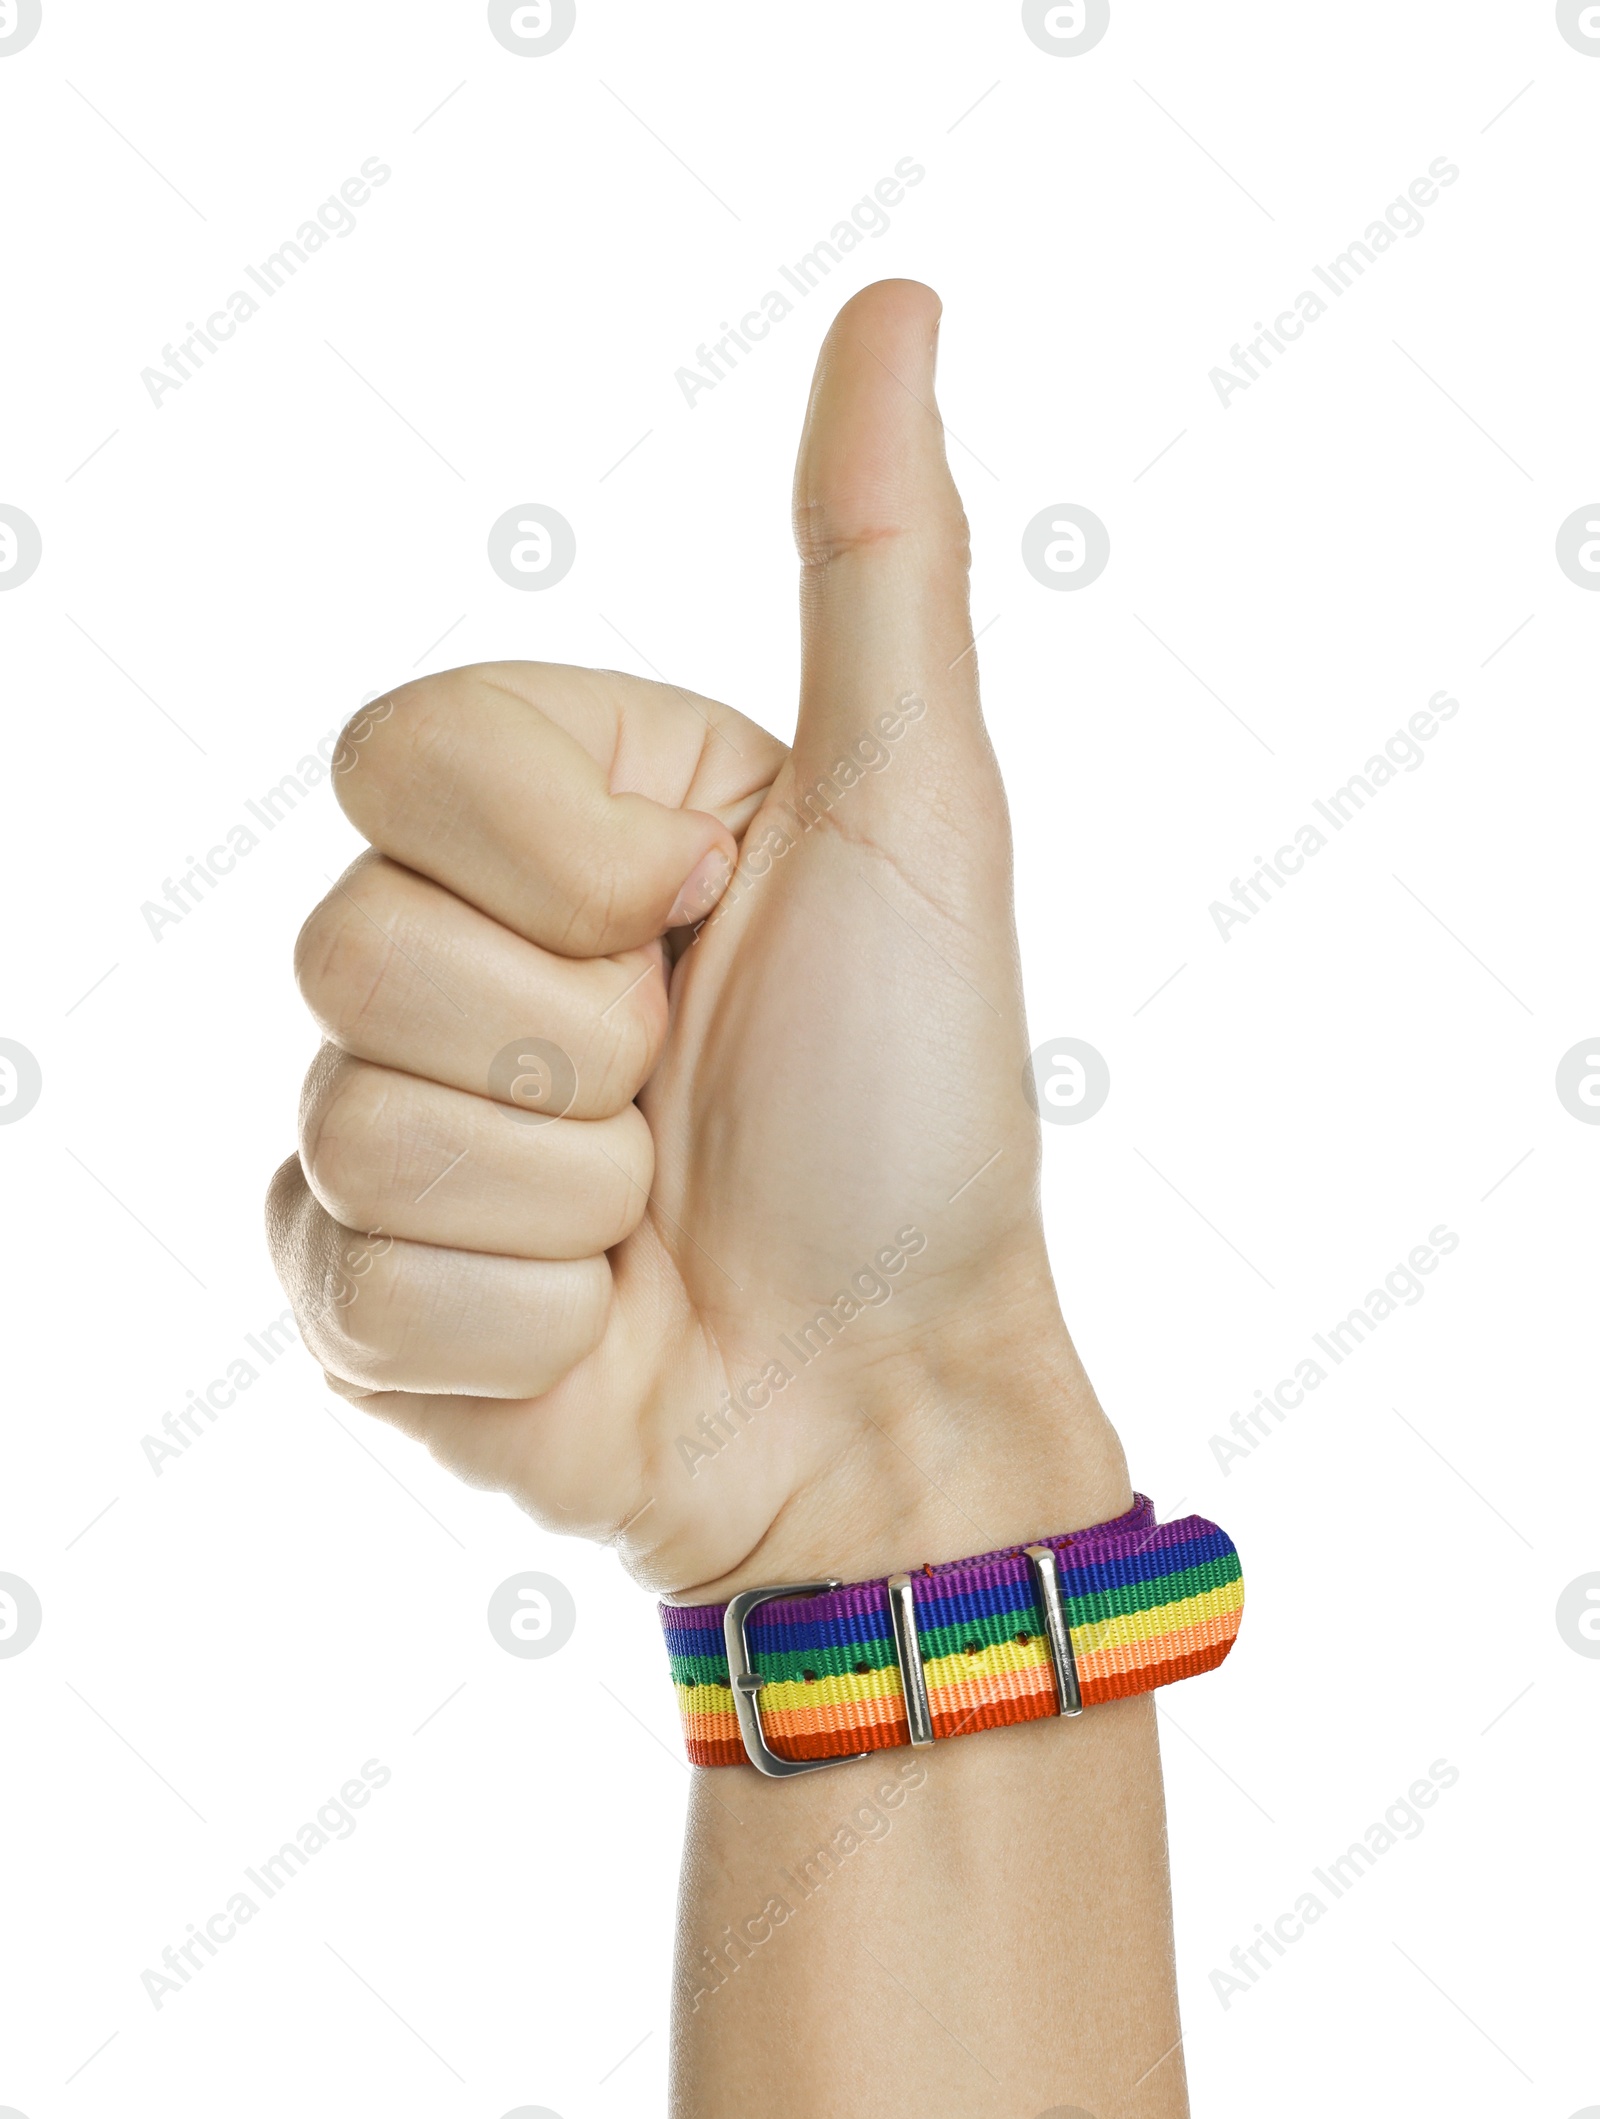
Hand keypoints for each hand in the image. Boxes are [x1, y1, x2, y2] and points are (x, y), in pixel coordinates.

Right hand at [267, 280, 1128, 1598]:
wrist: (890, 1391)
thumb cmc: (914, 1118)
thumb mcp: (915, 822)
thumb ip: (875, 569)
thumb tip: (897, 304)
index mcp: (547, 826)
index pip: (398, 754)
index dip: (569, 861)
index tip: (707, 925)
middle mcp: (437, 963)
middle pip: (347, 937)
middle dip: (571, 1047)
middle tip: (680, 1100)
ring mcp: (379, 1136)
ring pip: (349, 1116)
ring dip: (560, 1200)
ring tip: (650, 1227)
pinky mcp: (352, 1299)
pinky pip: (350, 1279)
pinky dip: (519, 1329)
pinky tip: (598, 1327)